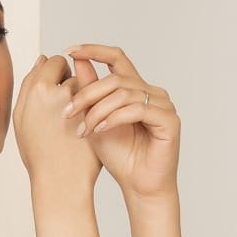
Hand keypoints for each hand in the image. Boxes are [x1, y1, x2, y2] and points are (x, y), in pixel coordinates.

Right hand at [12, 54, 102, 190]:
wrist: (59, 180)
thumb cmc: (39, 154)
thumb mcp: (22, 119)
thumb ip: (29, 86)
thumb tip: (42, 59)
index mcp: (35, 90)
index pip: (50, 62)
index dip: (54, 75)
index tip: (55, 93)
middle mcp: (56, 90)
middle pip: (67, 70)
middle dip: (68, 83)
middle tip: (65, 109)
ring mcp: (78, 100)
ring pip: (84, 84)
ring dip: (83, 95)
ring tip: (75, 122)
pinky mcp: (95, 111)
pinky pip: (97, 97)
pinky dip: (94, 107)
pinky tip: (87, 126)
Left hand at [62, 43, 180, 199]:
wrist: (137, 186)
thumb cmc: (118, 156)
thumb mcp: (95, 120)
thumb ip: (88, 92)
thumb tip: (75, 60)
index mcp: (135, 88)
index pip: (116, 58)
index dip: (94, 50)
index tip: (69, 50)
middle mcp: (151, 92)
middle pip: (116, 78)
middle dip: (87, 93)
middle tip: (67, 112)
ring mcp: (163, 104)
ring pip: (125, 93)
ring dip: (98, 110)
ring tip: (84, 129)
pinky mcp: (169, 120)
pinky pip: (138, 109)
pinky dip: (114, 118)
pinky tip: (99, 130)